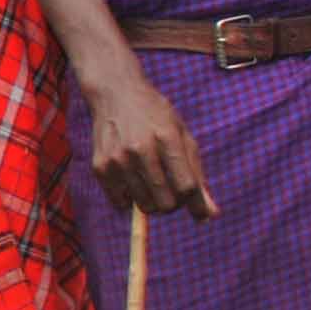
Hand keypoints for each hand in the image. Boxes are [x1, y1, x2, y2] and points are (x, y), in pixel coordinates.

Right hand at [85, 62, 217, 219]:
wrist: (115, 94)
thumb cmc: (156, 116)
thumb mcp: (182, 137)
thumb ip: (198, 175)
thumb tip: (210, 215)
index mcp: (167, 138)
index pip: (187, 187)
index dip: (195, 200)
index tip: (193, 198)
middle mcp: (141, 149)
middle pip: (166, 202)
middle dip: (174, 203)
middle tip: (171, 189)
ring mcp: (118, 158)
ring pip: (145, 206)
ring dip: (152, 200)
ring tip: (150, 181)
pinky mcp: (100, 166)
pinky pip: (121, 203)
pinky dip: (130, 198)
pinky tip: (131, 179)